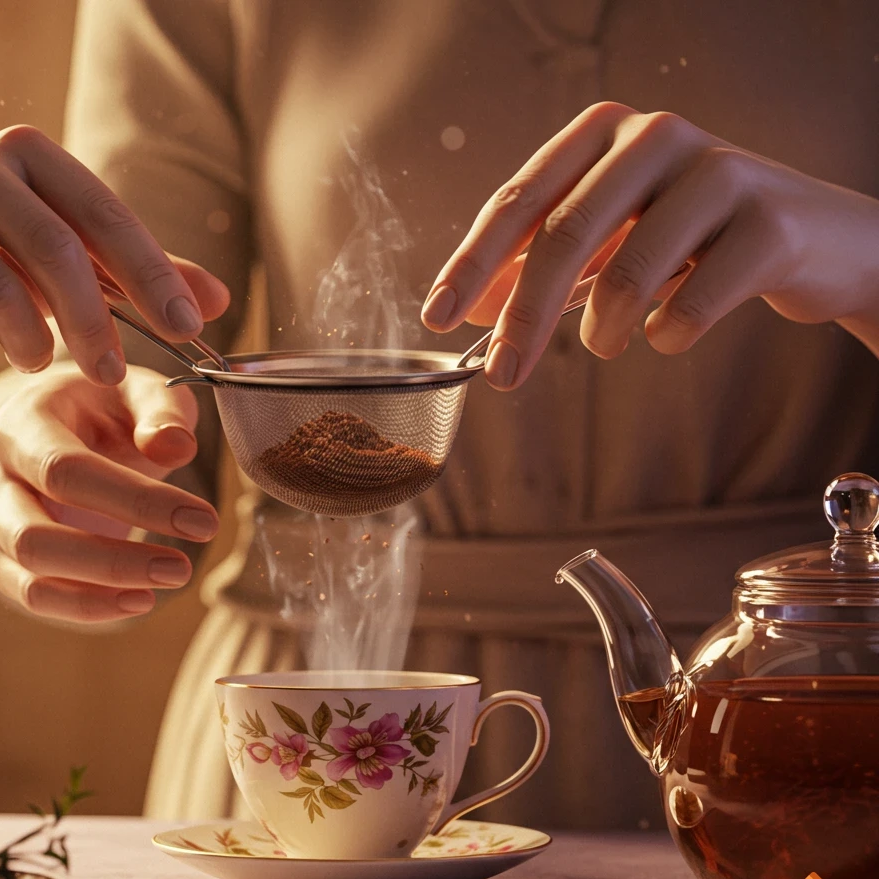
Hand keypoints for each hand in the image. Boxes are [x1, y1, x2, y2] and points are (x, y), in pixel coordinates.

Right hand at [0, 125, 228, 382]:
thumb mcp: (60, 255)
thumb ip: (132, 273)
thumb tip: (218, 300)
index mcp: (27, 157)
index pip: (106, 217)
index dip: (153, 276)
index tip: (191, 331)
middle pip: (56, 249)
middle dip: (95, 321)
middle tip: (112, 373)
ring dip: (31, 341)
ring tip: (39, 363)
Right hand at [0, 364, 217, 623]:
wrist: (71, 422)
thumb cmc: (110, 407)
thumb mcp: (141, 392)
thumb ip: (161, 412)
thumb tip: (176, 446)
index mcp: (23, 422)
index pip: (67, 471)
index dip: (136, 502)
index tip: (205, 522)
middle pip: (34, 535)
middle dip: (113, 561)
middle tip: (183, 569)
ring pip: (28, 574)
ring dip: (98, 594)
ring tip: (164, 587)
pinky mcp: (4, 555)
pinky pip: (31, 594)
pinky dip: (84, 607)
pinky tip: (139, 601)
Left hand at [422, 102, 878, 388]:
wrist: (812, 237)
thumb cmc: (691, 238)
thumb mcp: (610, 241)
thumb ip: (543, 265)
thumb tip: (474, 310)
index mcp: (603, 132)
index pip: (518, 202)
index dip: (471, 264)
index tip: (436, 316)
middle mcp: (655, 137)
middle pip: (563, 236)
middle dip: (522, 318)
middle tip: (501, 376)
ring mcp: (717, 173)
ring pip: (626, 274)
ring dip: (603, 331)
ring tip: (607, 343)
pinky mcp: (767, 224)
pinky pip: (688, 306)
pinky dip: (666, 336)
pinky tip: (671, 331)